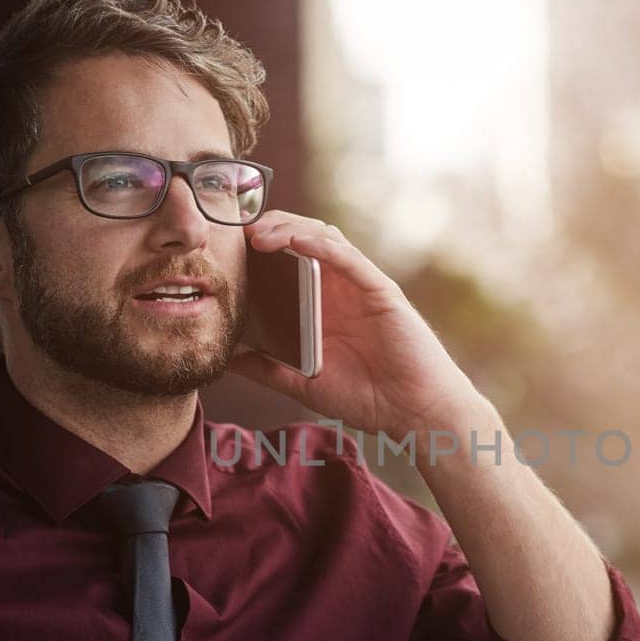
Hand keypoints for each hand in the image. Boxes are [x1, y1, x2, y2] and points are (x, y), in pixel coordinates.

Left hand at [228, 210, 483, 439]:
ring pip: (323, 239)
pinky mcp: (380, 291)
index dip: (258, 248)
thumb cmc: (368, 399)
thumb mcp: (305, 385)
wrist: (414, 412)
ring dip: (290, 229)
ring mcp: (360, 286)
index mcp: (321, 305)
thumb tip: (227, 361)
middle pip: (302, 239)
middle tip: (237, 233)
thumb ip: (269, 370)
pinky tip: (296, 242)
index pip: (286, 261)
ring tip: (259, 234)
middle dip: (269, 228)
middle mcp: (339, 289)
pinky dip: (321, 246)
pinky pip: (349, 259)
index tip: (225, 248)